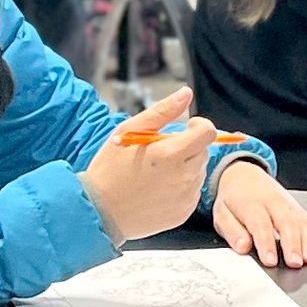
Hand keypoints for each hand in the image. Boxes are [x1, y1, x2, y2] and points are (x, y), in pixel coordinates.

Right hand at [88, 88, 221, 244]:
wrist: (99, 211)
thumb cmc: (110, 169)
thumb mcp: (129, 131)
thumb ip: (162, 111)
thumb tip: (186, 93)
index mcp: (171, 154)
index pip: (208, 132)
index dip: (199, 126)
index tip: (186, 128)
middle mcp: (184, 178)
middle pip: (204, 151)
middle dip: (188, 146)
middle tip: (161, 152)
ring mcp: (185, 198)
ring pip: (198, 172)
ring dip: (185, 167)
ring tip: (156, 172)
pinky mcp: (183, 213)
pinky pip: (192, 192)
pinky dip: (181, 186)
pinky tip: (158, 188)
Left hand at [209, 159, 306, 268]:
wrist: (244, 173)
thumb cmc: (233, 198)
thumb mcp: (222, 214)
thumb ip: (232, 231)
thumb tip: (242, 247)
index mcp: (251, 204)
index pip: (260, 225)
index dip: (266, 243)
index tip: (271, 260)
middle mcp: (273, 203)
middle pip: (286, 223)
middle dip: (292, 244)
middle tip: (295, 263)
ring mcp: (288, 204)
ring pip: (302, 222)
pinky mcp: (298, 208)